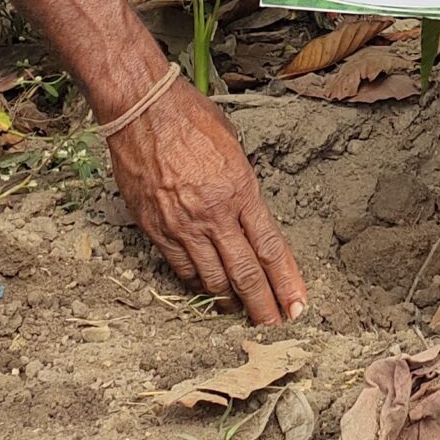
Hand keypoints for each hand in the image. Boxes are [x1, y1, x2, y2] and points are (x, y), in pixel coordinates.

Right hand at [107, 79, 307, 323]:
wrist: (141, 110)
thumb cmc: (190, 117)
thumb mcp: (233, 145)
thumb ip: (243, 185)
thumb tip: (250, 212)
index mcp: (240, 190)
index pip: (270, 248)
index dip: (287, 281)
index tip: (298, 305)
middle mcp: (214, 214)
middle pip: (245, 274)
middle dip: (264, 306)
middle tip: (276, 328)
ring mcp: (183, 225)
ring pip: (212, 279)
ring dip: (230, 301)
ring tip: (242, 314)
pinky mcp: (156, 230)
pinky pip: (181, 268)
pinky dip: (197, 283)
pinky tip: (207, 289)